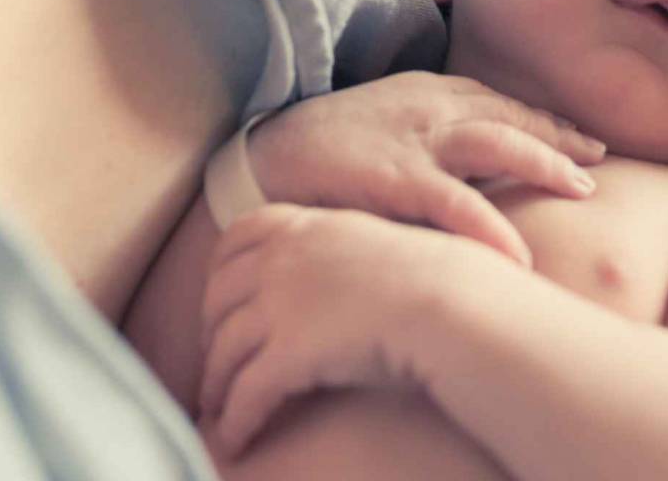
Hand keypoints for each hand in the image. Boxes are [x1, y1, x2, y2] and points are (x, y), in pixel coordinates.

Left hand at [198, 203, 490, 455]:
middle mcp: (284, 259)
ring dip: (216, 384)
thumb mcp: (385, 244)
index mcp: (308, 226)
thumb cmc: (445, 280)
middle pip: (220, 296)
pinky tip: (237, 440)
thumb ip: (350, 251)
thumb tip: (353, 275)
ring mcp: (280, 304)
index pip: (240, 235)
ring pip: (225, 350)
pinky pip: (246, 394)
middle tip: (216, 360)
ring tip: (217, 408)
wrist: (456, 303)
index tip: (218, 296)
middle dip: (210, 332)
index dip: (219, 269)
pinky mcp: (288, 354)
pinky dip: (235, 421)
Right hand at [247, 71, 604, 265]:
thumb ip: (426, 137)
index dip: (543, 121)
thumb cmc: (319, 151)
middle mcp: (426, 107)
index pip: (498, 102)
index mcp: (424, 93)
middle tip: (599, 160)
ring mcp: (412, 141)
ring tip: (582, 189)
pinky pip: (456, 203)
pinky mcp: (393, 178)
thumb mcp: (381, 126)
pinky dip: (492, 226)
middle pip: (510, 116)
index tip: (582, 140)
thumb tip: (471, 167)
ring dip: (545, 163)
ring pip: (498, 144)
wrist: (255, 160)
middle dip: (558, 136)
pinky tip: (520, 252)